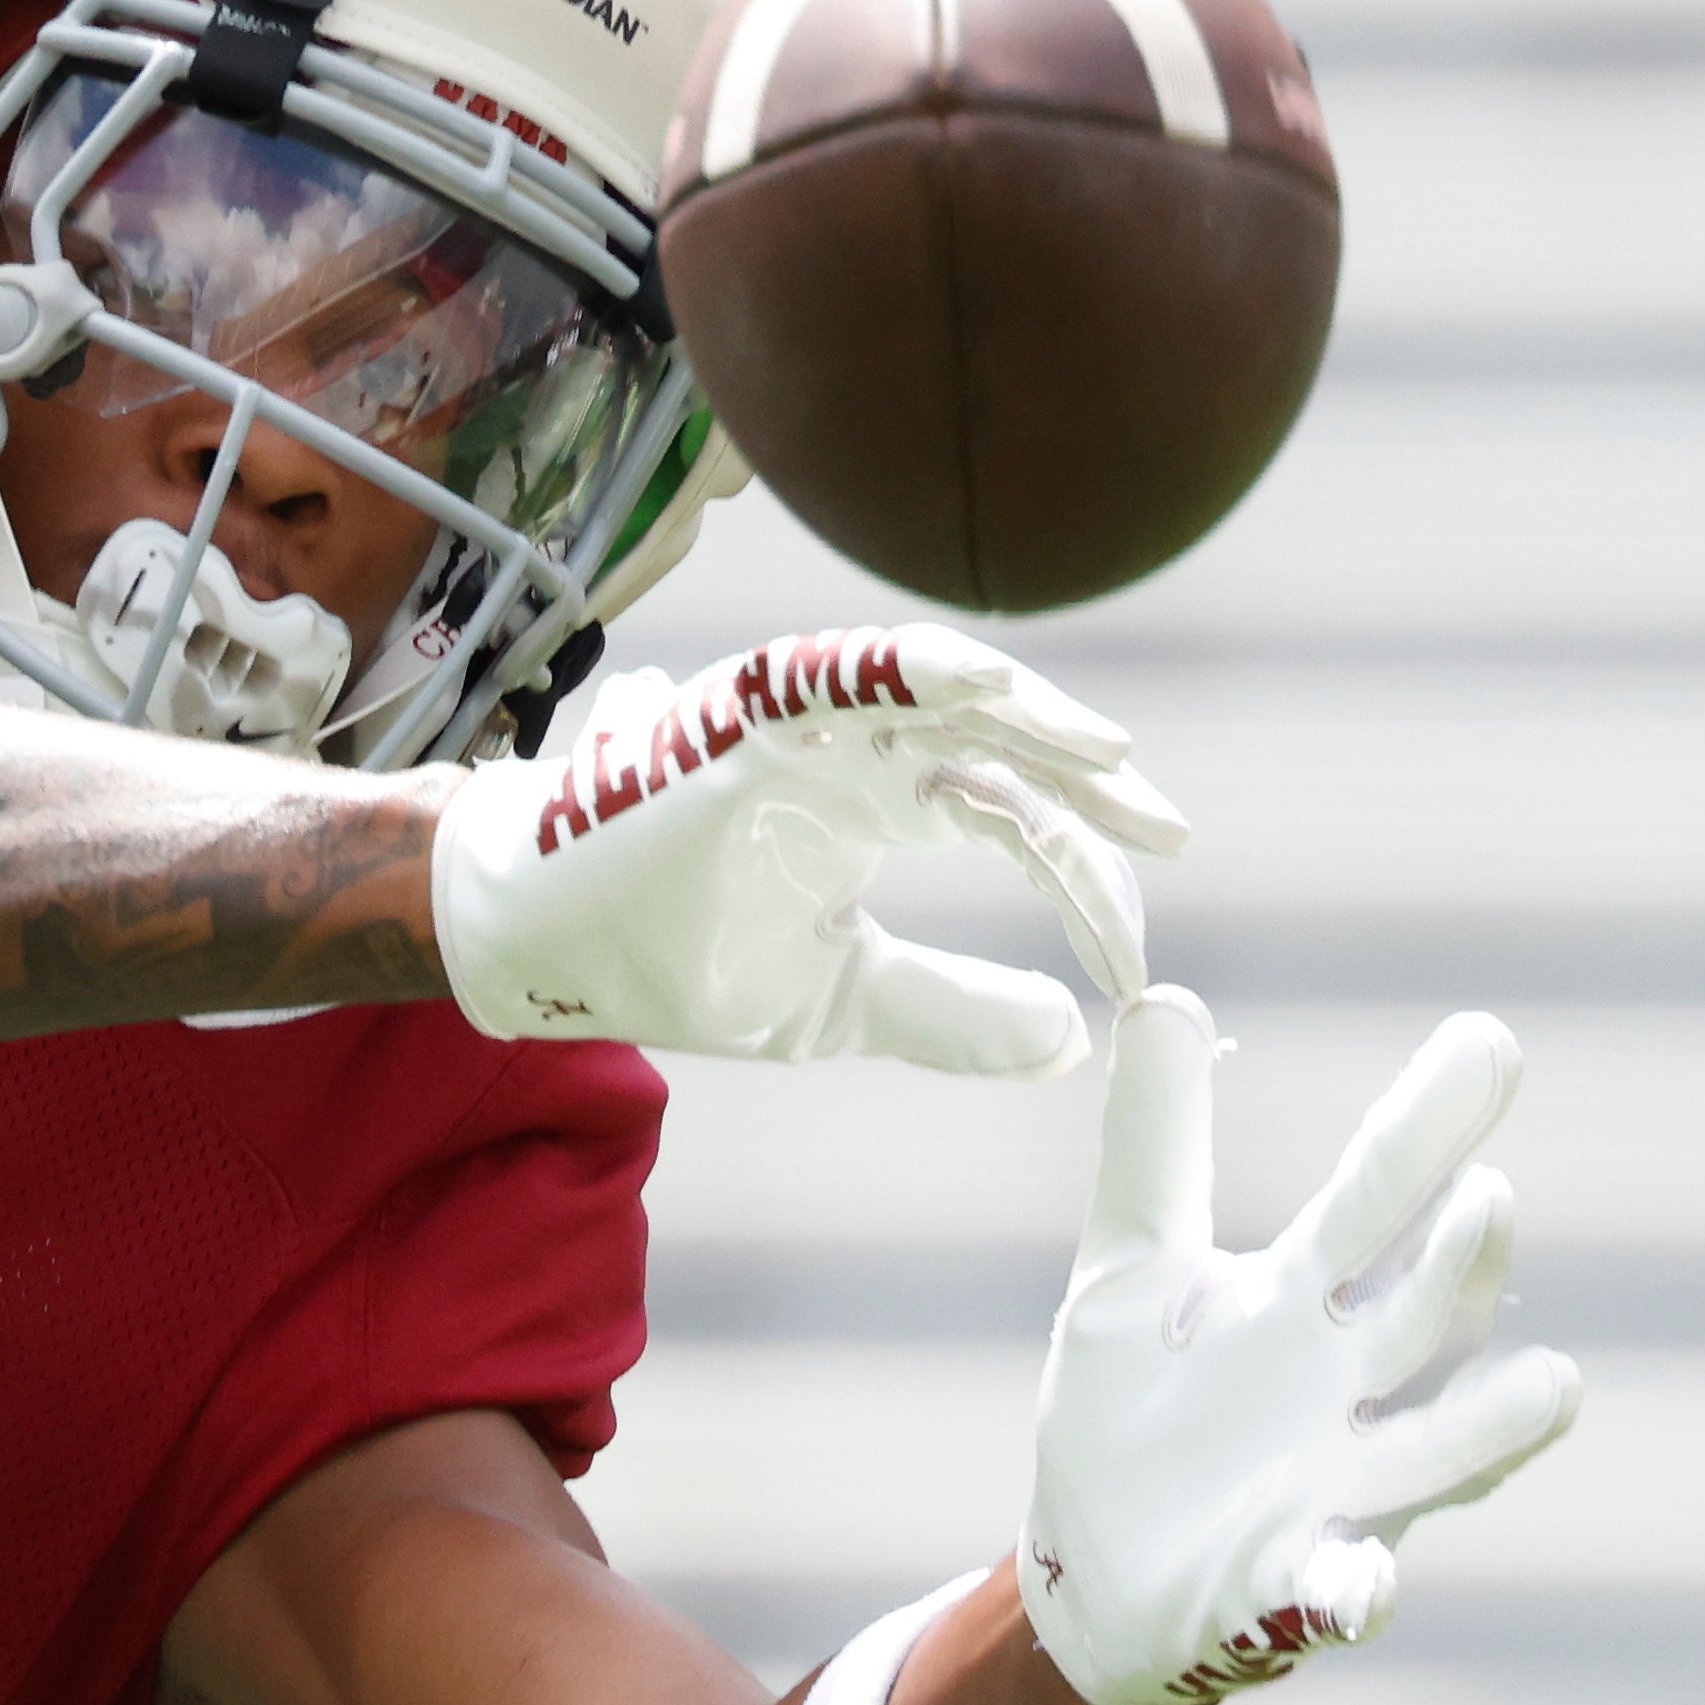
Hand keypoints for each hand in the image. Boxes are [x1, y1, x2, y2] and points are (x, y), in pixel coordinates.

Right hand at [427, 629, 1181, 1072]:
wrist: (538, 950)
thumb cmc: (671, 959)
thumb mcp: (838, 1003)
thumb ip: (947, 1009)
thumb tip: (1071, 1038)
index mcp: (874, 805)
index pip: (1004, 810)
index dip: (1075, 867)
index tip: (1132, 950)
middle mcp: (849, 752)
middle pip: (994, 742)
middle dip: (1084, 782)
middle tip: (1166, 831)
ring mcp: (797, 727)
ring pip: (933, 690)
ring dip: (1021, 712)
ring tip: (1106, 754)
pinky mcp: (738, 719)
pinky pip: (835, 669)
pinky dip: (906, 666)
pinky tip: (984, 688)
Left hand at [1023, 991, 1582, 1704]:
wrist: (1096, 1575)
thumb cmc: (1134, 1411)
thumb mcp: (1126, 1269)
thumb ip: (1155, 1149)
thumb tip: (1159, 998)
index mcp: (1309, 1301)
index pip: (1378, 1200)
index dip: (1427, 1128)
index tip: (1488, 1040)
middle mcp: (1351, 1388)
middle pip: (1424, 1314)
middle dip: (1462, 1263)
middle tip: (1490, 1194)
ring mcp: (1339, 1490)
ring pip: (1433, 1453)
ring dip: (1488, 1426)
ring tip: (1553, 1384)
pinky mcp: (1294, 1588)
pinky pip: (1343, 1592)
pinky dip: (1358, 1589)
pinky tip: (1365, 1587)